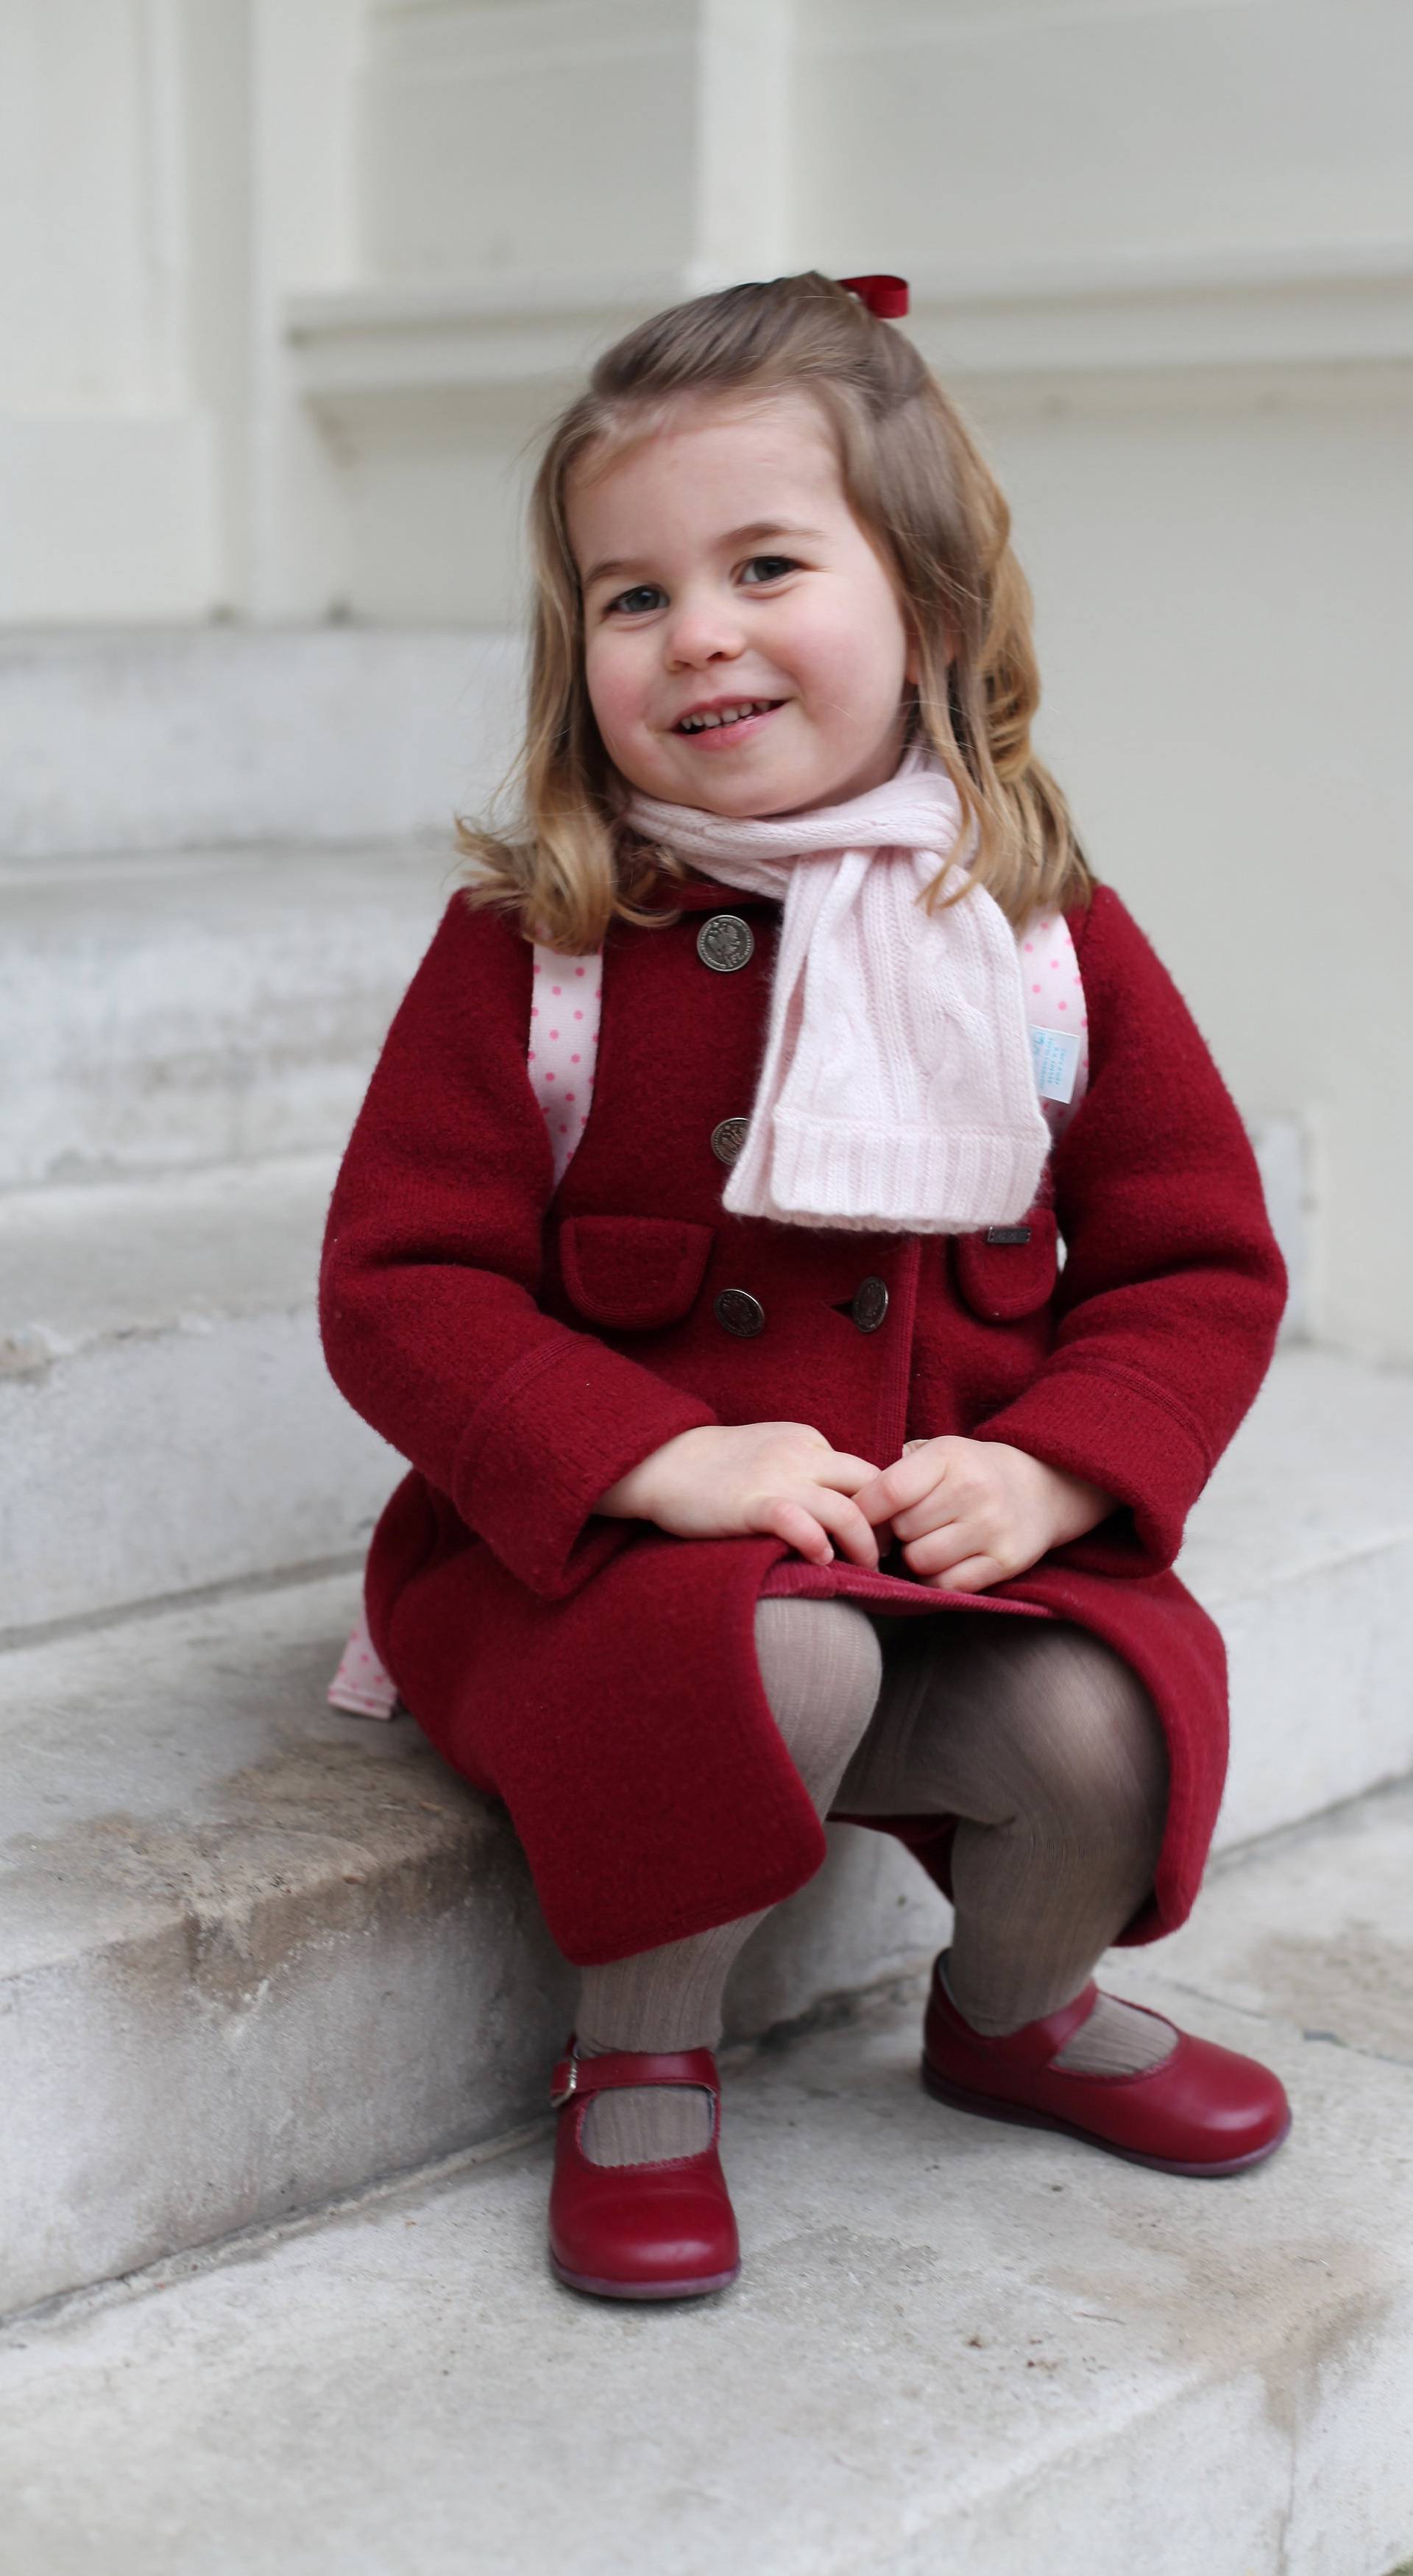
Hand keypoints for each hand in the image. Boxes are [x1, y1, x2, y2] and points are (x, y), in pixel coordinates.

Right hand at [595, 1421, 884, 1568]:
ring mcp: (778, 1479)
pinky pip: (800, 1524)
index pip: (865, 1471)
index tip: (882, 1532)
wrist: (662, 1462)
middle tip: (886, 1553)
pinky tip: (820, 1560)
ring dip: (864, 1545)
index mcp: (809, 1440)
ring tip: (865, 1568)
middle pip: (871, 1486)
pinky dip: (819, 1545)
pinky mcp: (752, 1505)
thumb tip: (842, 1505)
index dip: (881, 1504)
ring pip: (846, 1510)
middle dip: (886, 1524)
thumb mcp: (773, 1451)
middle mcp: (801, 1454)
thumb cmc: (716, 1466)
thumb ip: (807, 1468)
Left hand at [852, 1437, 1114, 1592]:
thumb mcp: (938, 1454)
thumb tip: (848, 1506)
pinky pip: (948, 1585)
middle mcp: (974, 1489)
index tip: (857, 1521)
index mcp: (949, 1457)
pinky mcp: (1007, 1560)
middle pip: (902, 1530)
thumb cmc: (971, 1472)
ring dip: (916, 1559)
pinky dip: (938, 1580)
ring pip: (921, 1561)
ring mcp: (993, 1527)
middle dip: (895, 1534)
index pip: (888, 1491)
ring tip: (929, 1543)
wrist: (1042, 1487)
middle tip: (907, 1528)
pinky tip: (946, 1562)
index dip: (863, 1512)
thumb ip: (896, 1472)